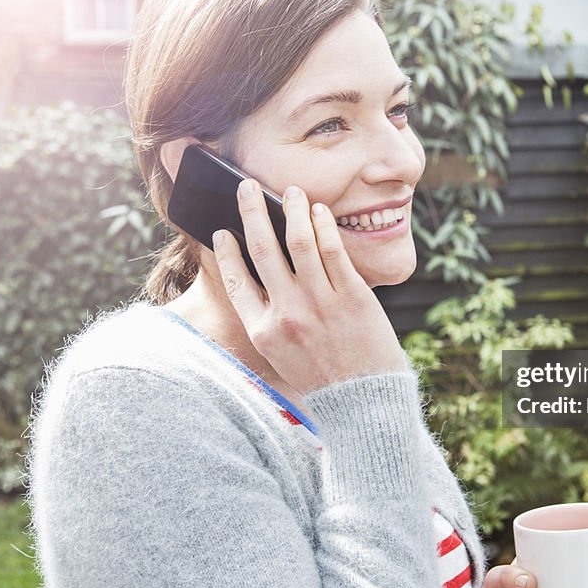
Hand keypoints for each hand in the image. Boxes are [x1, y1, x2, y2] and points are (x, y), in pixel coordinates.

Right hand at [212, 181, 406, 392]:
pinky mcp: (352, 296)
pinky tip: (318, 211)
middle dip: (251, 212)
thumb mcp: (282, 355)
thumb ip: (269, 319)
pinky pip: (332, 251)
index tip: (222, 232)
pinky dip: (322, 225)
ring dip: (292, 209)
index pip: (236, 281)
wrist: (364, 400)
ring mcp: (319, 303)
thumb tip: (263, 274)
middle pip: (262, 250)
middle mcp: (287, 314)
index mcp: (263, 332)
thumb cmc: (323, 376)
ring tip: (291, 191)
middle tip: (247, 187)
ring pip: (298, 242)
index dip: (226, 253)